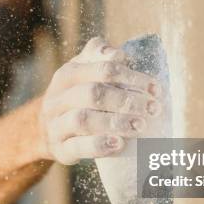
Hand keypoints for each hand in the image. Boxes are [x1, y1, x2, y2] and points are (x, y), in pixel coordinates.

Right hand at [39, 37, 161, 164]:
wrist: (48, 130)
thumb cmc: (76, 96)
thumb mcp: (83, 72)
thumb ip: (99, 57)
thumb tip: (117, 54)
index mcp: (66, 75)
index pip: (102, 70)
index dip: (131, 77)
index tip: (155, 89)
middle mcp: (57, 98)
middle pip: (92, 94)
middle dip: (126, 100)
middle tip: (153, 109)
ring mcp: (55, 125)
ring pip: (82, 120)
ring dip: (115, 122)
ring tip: (140, 126)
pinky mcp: (59, 149)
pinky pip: (76, 147)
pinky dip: (98, 145)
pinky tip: (118, 144)